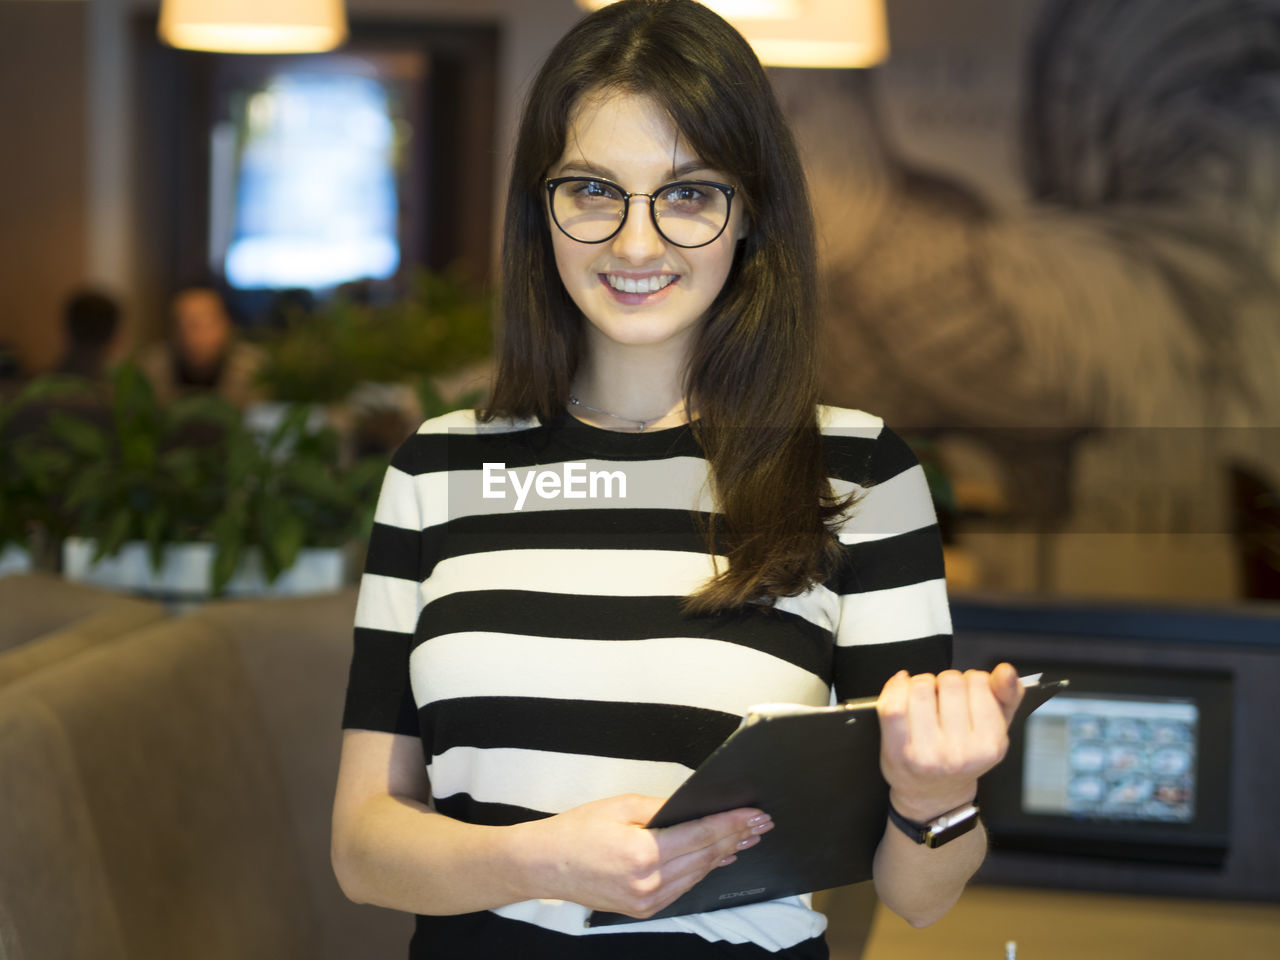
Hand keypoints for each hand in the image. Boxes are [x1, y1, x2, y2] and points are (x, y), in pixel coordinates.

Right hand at [520, 793, 772, 918]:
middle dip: (736, 838)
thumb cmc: (577, 831)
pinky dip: (702, 871)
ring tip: (748, 838)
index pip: (701, 835)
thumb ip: (662, 809)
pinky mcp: (643, 909)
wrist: (544, 865)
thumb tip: (695, 809)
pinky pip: (682, 888)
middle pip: (705, 857)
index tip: (754, 814)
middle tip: (762, 823)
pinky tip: (718, 859)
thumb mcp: (621, 807)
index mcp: (643, 853)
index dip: (732, 824)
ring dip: (725, 855)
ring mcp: (646, 901)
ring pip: (697, 875)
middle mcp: (648, 883)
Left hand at [876, 663, 1023, 821]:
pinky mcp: (898, 750)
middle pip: (949, 681)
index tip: (969, 692)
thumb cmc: (962, 758)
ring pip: (921, 687)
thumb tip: (1006, 671)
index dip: (971, 679)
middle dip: (946, 681)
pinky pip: (893, 704)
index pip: (978, 682)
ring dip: (921, 684)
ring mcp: (927, 752)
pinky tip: (903, 690)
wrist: (932, 793)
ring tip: (926, 699)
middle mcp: (959, 752)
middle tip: (945, 698)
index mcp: (989, 744)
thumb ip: (1007, 696)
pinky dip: (896, 688)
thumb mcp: (994, 729)